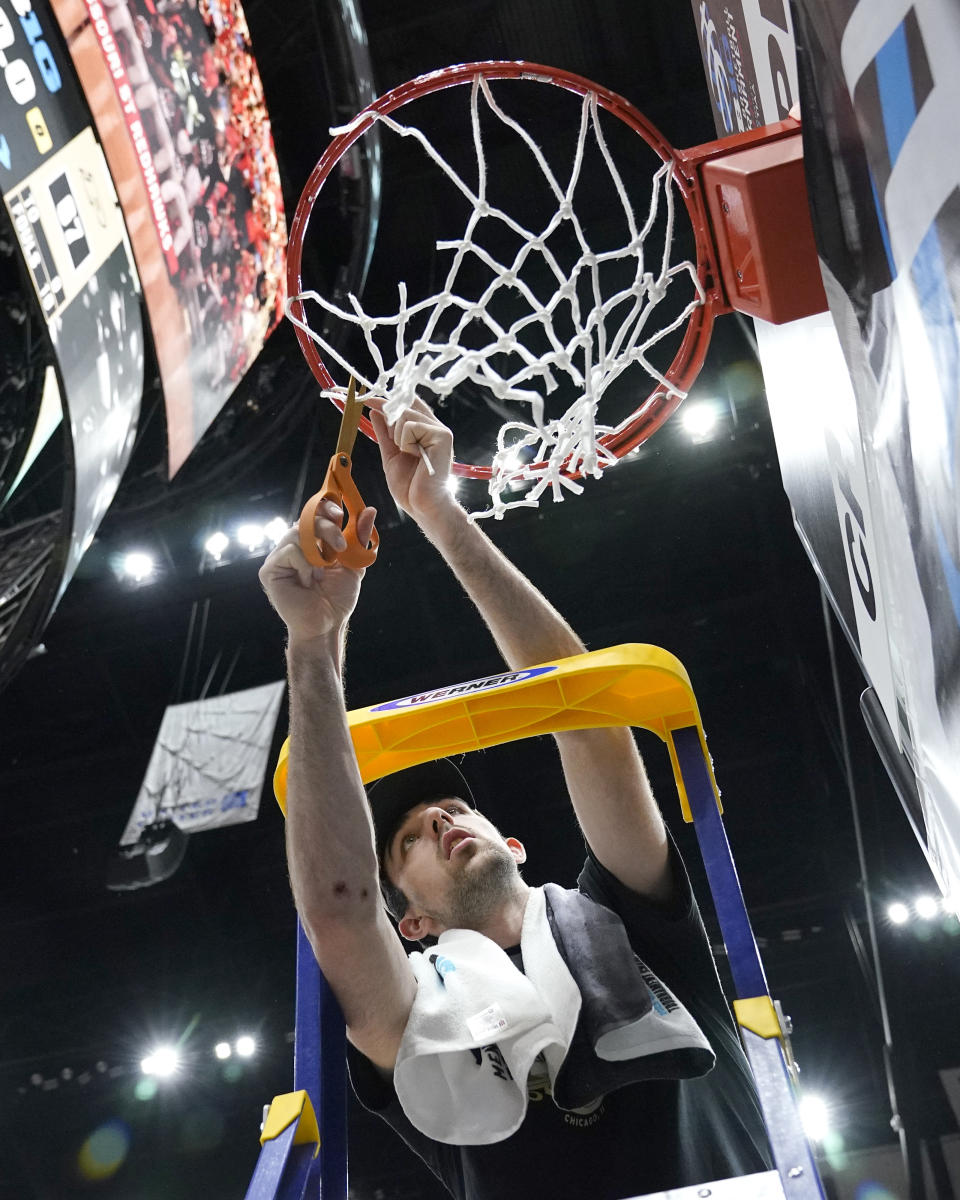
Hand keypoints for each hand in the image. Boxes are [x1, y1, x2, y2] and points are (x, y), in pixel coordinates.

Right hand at [258, 502, 376, 645]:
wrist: (327, 624)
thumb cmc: (337, 598)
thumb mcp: (354, 564)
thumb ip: (360, 538)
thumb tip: (370, 510)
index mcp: (311, 541)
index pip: (313, 512)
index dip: (325, 507)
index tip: (339, 514)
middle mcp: (293, 545)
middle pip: (305, 519)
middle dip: (325, 528)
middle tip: (339, 546)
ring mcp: (279, 557)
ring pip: (295, 533)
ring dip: (316, 551)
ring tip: (323, 571)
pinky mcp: (269, 570)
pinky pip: (288, 552)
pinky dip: (305, 565)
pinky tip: (308, 581)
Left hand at [367, 395, 456, 528]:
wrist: (421, 505)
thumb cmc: (410, 486)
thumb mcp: (390, 454)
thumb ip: (384, 433)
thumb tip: (375, 411)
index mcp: (424, 430)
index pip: (407, 404)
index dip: (388, 399)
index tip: (368, 399)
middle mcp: (434, 427)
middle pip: (404, 404)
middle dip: (390, 418)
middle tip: (395, 441)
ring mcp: (440, 430)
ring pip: (405, 414)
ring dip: (398, 436)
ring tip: (408, 453)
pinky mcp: (443, 436)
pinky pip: (412, 425)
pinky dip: (406, 441)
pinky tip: (415, 455)